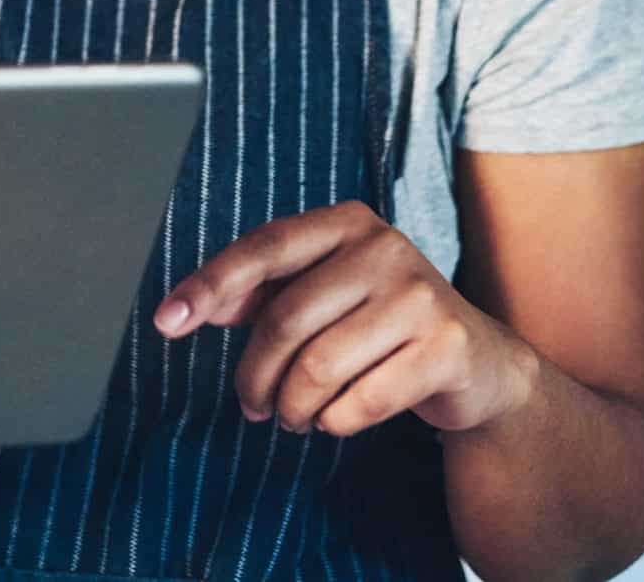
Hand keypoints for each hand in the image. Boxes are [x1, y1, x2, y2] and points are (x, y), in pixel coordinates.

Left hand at [154, 199, 539, 437]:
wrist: (478, 364)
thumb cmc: (379, 325)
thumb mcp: (323, 295)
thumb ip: (262, 293)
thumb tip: (195, 308)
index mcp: (346, 222)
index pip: (264, 249)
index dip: (210, 285)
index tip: (166, 322)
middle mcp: (385, 246)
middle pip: (285, 319)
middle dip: (256, 375)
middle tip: (252, 406)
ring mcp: (421, 295)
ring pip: (319, 366)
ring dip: (293, 406)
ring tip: (292, 416)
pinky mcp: (447, 345)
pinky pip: (361, 401)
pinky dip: (335, 421)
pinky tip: (335, 420)